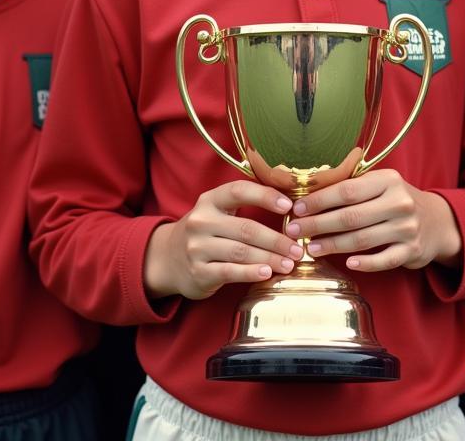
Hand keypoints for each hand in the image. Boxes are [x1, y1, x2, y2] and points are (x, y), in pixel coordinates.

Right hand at [144, 180, 303, 300]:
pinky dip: (251, 272)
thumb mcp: (217, 212)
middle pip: (246, 228)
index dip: (265, 196)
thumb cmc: (206, 232)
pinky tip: (268, 273)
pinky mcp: (198, 272)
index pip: (239, 191)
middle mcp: (201, 221)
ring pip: (241, 251)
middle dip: (277, 239)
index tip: (289, 206)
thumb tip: (290, 205)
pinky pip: (230, 272)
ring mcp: (197, 247)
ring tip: (290, 263)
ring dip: (270, 258)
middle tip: (298, 247)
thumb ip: (244, 206)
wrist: (167, 258)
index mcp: (210, 200)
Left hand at [283, 169, 460, 272]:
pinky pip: (384, 260)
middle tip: (295, 230)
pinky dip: (365, 263)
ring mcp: (407, 228)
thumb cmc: (395, 200)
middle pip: (351, 216)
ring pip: (363, 239)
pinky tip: (347, 263)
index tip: (297, 208)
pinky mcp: (412, 251)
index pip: (347, 190)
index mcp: (387, 180)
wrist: (437, 221)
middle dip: (318, 224)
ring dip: (333, 244)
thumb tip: (308, 193)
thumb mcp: (379, 184)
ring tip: (311, 247)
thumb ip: (351, 187)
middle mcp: (399, 202)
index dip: (319, 200)